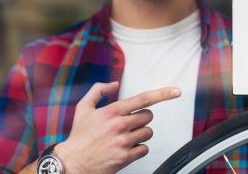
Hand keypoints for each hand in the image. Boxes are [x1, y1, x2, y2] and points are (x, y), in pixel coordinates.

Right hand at [54, 82, 180, 172]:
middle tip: (127, 124)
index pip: (143, 99)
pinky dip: (138, 149)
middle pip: (148, 116)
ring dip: (140, 134)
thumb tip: (114, 84)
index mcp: (111, 111)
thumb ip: (98, 91)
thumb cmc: (79, 136)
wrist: (71, 163)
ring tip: (124, 137)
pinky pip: (145, 149)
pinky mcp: (125, 157)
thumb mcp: (83, 108)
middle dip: (141, 119)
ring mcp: (123, 142)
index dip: (162, 94)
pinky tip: (125, 148)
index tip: (176, 91)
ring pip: (148, 132)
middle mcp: (118, 125)